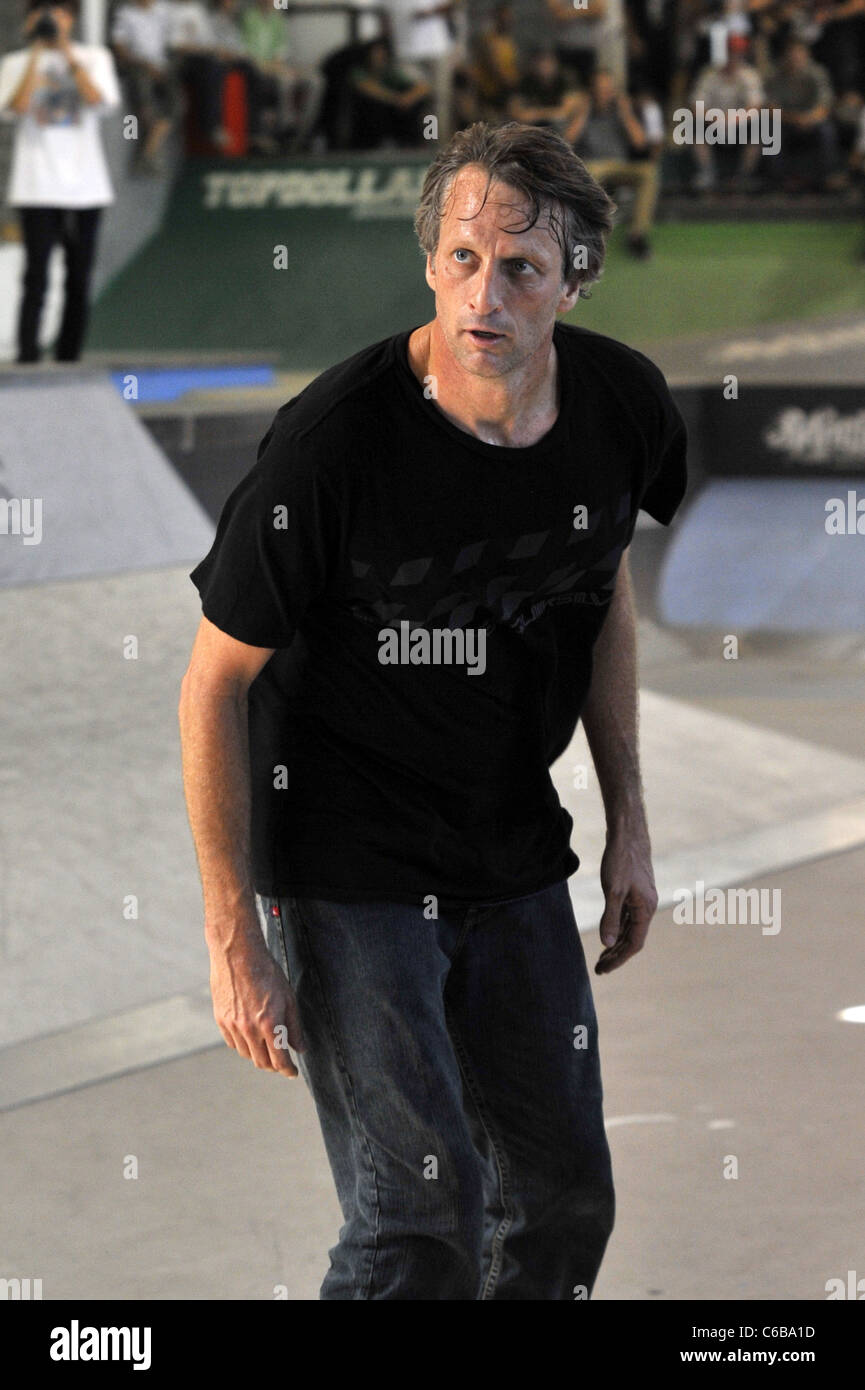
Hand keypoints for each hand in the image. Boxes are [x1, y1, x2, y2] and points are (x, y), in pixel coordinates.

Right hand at [209, 934, 304, 1075]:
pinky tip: (250, 1036)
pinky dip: (243, 1045)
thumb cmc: (267, 973)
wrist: (237, 954)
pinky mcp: (221, 1020)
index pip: (279, 1061)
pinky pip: (232, 1043)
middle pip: (262, 1062)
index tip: (293, 1072)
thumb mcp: (288, 998)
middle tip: (282, 1061)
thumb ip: (294, 1027)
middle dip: (274, 1066)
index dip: (288, 1070)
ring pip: (246, 1054)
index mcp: (269, 1024)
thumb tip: (300, 1049)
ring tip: (266, 1046)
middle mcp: (249, 1029)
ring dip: (258, 1055)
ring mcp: (233, 1025)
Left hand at [594, 821, 657, 974]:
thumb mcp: (612, 890)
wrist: (627, 832)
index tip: (603, 970)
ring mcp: (642, 898)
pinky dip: (619, 926)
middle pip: (633, 938)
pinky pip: (628, 916)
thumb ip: (610, 918)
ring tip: (602, 955)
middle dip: (616, 954)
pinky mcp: (635, 890)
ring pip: (630, 927)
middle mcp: (648, 906)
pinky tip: (609, 931)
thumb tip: (606, 944)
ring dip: (617, 942)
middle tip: (599, 968)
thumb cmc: (621, 859)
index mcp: (646, 909)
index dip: (618, 959)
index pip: (634, 944)